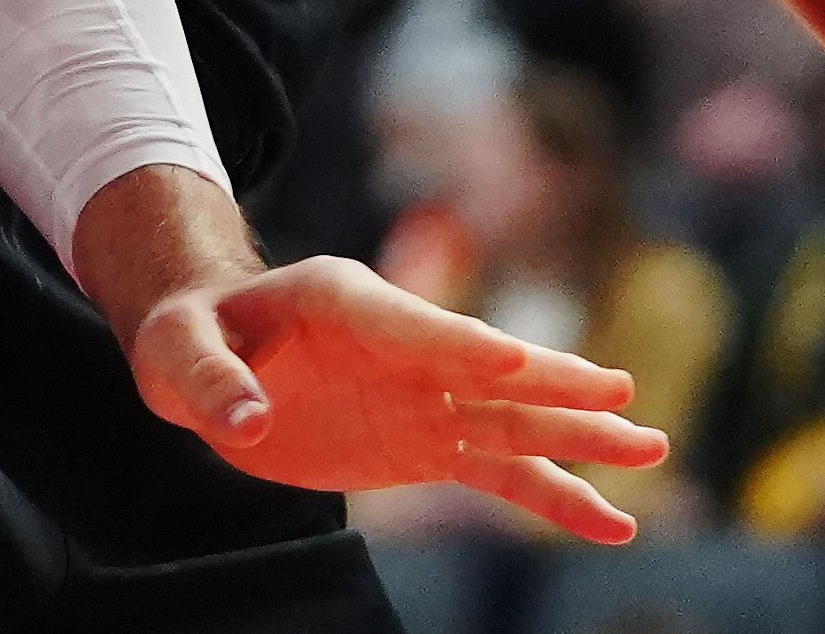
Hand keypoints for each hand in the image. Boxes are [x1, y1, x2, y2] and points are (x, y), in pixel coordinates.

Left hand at [124, 255, 667, 538]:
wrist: (211, 347)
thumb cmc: (190, 332)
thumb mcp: (175, 348)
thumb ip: (209, 380)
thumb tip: (246, 424)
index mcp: (344, 299)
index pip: (411, 323)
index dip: (458, 343)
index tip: (514, 362)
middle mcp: (401, 343)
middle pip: (486, 365)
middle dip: (551, 381)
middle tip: (621, 395)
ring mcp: (421, 394)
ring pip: (510, 420)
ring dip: (577, 437)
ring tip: (649, 450)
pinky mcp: (425, 441)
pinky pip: (497, 471)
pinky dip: (552, 495)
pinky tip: (609, 524)